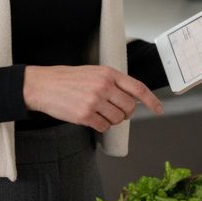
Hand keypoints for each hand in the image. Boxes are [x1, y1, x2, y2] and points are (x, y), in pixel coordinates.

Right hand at [22, 65, 163, 132]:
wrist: (42, 85)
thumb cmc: (66, 79)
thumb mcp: (93, 72)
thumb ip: (112, 82)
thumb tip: (131, 97)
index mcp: (108, 73)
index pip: (138, 88)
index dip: (151, 100)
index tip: (159, 109)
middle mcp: (104, 86)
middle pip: (129, 108)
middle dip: (125, 113)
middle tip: (114, 111)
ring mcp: (95, 101)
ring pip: (117, 120)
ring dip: (110, 120)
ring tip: (97, 112)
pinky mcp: (85, 115)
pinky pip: (103, 127)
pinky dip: (99, 126)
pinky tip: (89, 117)